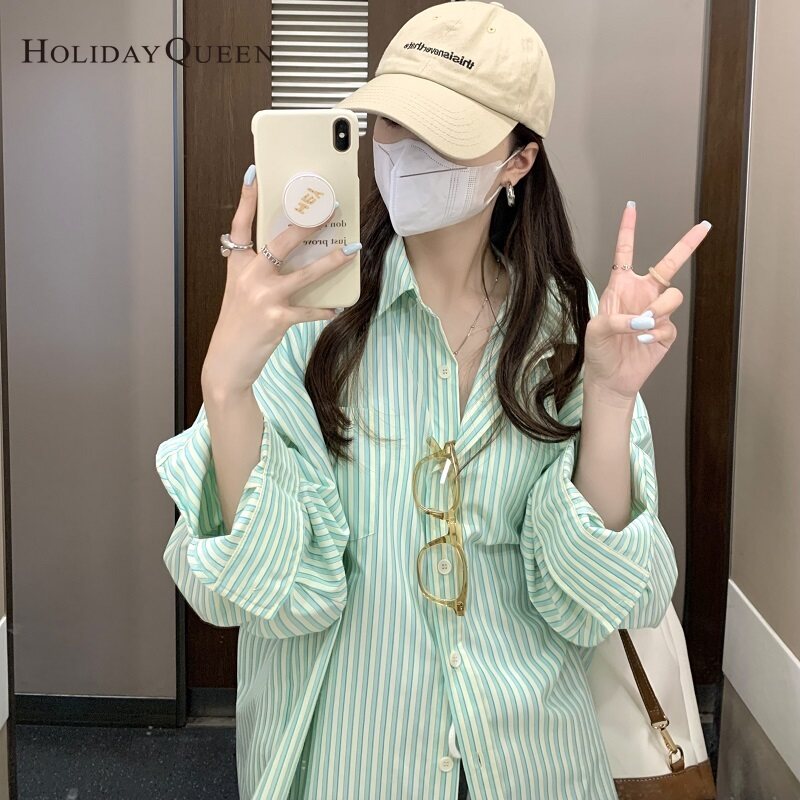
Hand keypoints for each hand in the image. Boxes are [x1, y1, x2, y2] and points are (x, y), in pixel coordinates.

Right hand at [201, 165, 360, 395]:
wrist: (226, 363)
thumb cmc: (238, 325)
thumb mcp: (240, 292)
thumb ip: (258, 272)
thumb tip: (292, 257)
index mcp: (238, 266)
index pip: (241, 226)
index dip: (247, 199)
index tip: (255, 174)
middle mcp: (249, 277)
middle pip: (281, 242)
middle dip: (307, 224)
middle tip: (327, 209)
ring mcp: (263, 297)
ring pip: (304, 274)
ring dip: (331, 262)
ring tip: (350, 250)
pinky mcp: (277, 319)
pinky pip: (309, 310)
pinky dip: (325, 310)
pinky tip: (337, 307)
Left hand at [582, 203, 711, 401]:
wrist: (610, 377)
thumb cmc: (598, 350)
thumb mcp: (596, 330)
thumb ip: (616, 319)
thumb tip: (644, 319)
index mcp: (621, 287)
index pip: (625, 253)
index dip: (628, 230)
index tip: (631, 207)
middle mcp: (642, 294)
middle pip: (670, 264)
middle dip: (687, 244)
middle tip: (703, 228)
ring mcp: (656, 312)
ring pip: (673, 296)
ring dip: (659, 309)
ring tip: (642, 324)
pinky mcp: (666, 331)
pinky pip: (668, 324)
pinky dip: (654, 332)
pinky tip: (641, 342)